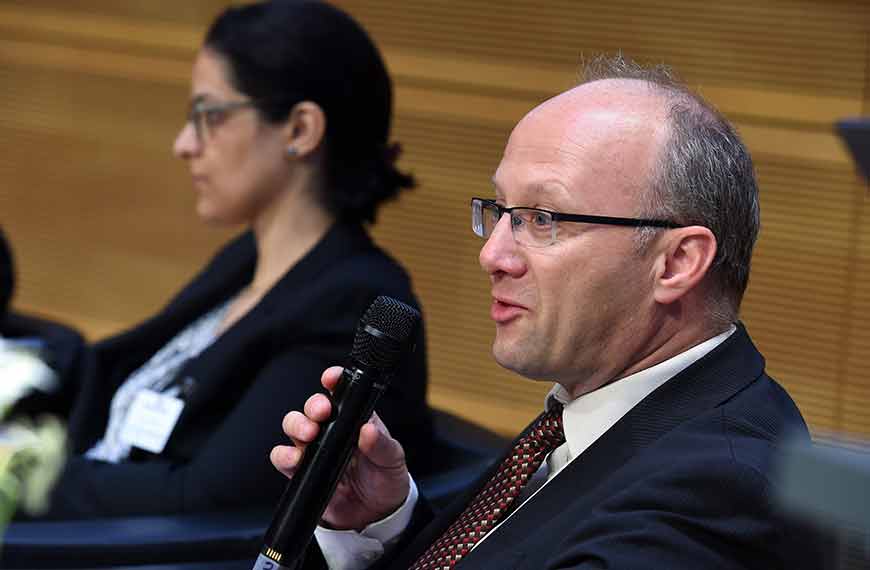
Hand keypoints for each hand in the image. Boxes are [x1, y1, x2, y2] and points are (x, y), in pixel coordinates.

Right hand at [270, 366, 410, 530]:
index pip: (341, 392)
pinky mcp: (302, 471)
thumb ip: (381, 444)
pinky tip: (296, 460)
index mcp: (356, 418)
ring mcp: (315, 449)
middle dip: (313, 405)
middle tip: (321, 414)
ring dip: (297, 426)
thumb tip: (367, 430)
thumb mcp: (393, 459)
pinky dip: (284, 456)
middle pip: (312, 406)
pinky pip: (283, 457)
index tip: (331, 378)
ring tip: (309, 436)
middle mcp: (332, 429)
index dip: (333, 379)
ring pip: (293, 426)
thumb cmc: (385, 478)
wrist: (376, 514)